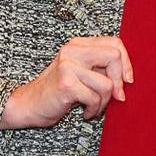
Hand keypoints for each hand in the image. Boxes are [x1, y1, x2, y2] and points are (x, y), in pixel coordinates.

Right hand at [1, 37, 132, 128]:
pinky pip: (95, 98)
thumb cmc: (56, 91)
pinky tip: (85, 113)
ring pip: (107, 84)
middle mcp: (72, 51)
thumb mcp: (79, 73)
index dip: (126, 62)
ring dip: (104, 102)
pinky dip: (94, 110)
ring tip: (93, 107)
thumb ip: (99, 69)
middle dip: (119, 81)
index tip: (127, 80)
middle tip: (116, 97)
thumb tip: (127, 76)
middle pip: (115, 56)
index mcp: (78, 45)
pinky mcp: (66, 83)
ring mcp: (68, 66)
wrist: (28, 105)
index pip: (114, 43)